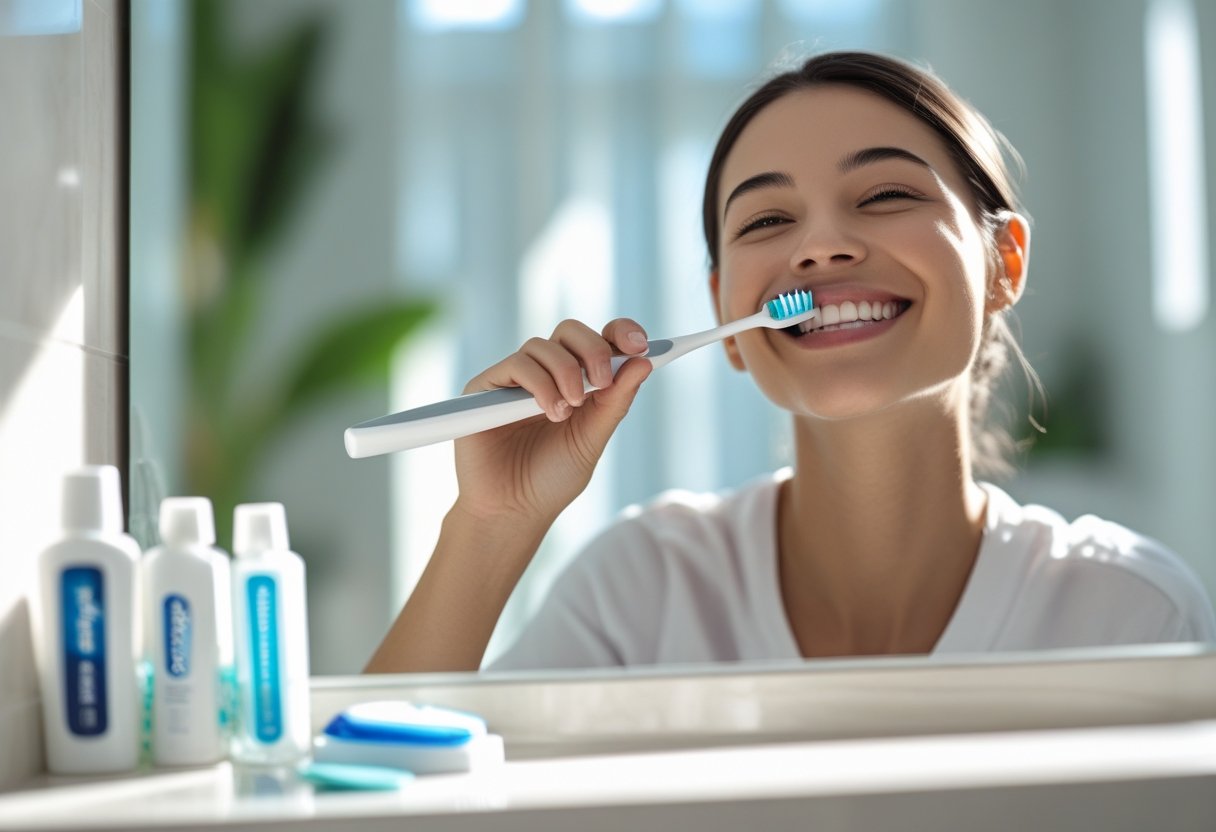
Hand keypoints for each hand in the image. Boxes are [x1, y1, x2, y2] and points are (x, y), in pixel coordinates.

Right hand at [451, 318, 651, 524]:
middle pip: (571, 332)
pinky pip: (518, 364)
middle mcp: (547, 374)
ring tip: (566, 413)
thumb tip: (643, 362)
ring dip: (565, 374)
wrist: (512, 510)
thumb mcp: (593, 439)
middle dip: (593, 350)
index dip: (620, 332)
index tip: (640, 344)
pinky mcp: (486, 386)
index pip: (600, 340)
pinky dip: (540, 384)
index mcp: (578, 382)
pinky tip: (549, 412)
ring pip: (544, 345)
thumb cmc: (552, 479)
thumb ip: (615, 402)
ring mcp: (516, 379)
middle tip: (601, 382)